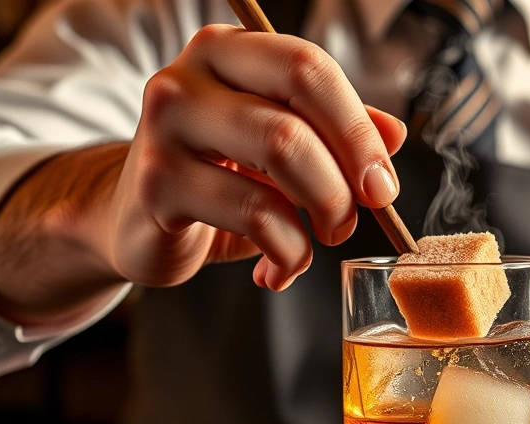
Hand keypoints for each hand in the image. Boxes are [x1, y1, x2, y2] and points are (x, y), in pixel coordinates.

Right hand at [0, 25, 406, 324]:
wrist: (135, 217)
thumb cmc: (217, 174)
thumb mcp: (280, 145)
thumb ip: (336, 132)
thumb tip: (393, 136)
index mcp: (228, 52)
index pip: (309, 68)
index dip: (358, 130)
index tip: (382, 183)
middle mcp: (190, 78)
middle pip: (297, 115)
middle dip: (347, 178)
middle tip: (357, 215)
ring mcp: (166, 127)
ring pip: (281, 154)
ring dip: (324, 212)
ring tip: (323, 239)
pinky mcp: (158, 185)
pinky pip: (254, 215)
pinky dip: (288, 252)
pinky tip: (280, 266)